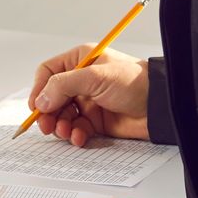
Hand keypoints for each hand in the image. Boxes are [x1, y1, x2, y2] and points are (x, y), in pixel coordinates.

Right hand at [29, 46, 150, 145]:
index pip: (48, 73)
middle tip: (47, 125)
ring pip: (61, 116)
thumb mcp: (95, 77)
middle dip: (48, 113)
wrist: (160, 106)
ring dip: (60, 126)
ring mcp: (88, 101)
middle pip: (51, 98)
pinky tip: (80, 136)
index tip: (37, 107)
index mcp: (80, 61)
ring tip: (66, 131)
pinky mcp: (96, 120)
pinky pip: (76, 129)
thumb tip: (41, 100)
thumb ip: (63, 85)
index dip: (39, 90)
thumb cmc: (135, 81)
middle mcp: (81, 81)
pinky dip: (75, 135)